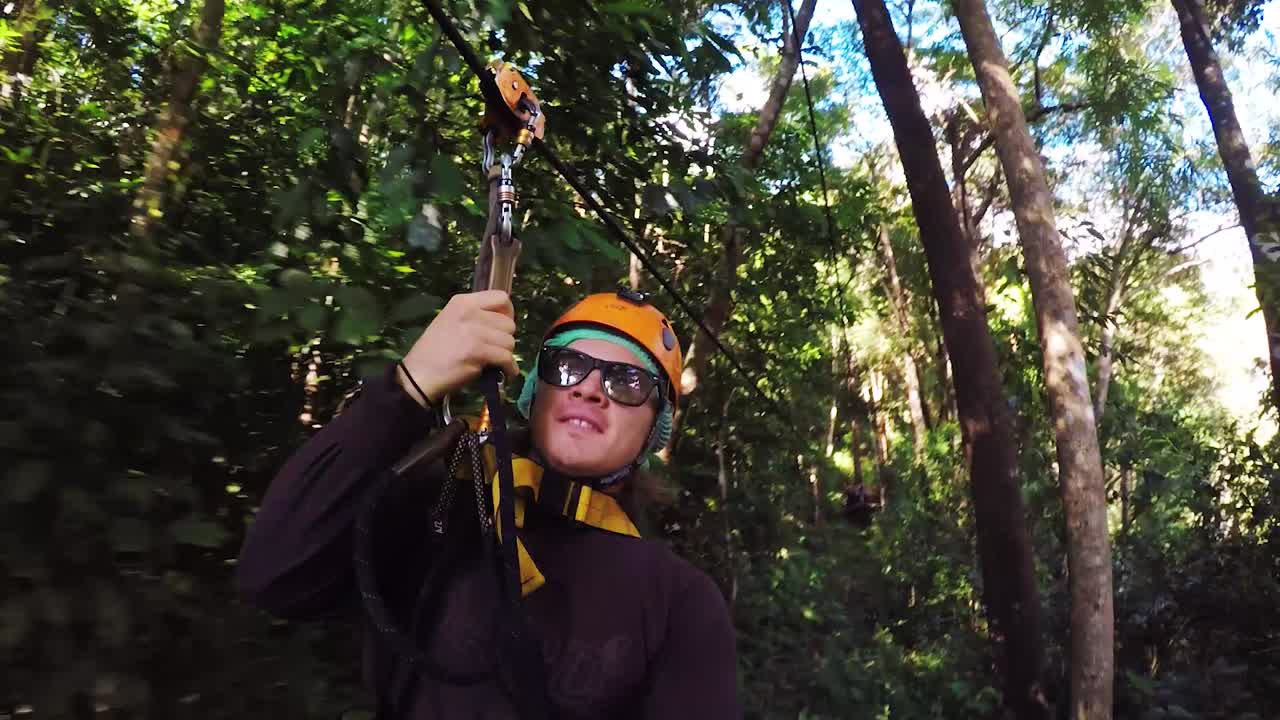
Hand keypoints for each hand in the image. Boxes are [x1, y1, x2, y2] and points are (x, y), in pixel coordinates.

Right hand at [397, 290, 518, 406]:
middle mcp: (469, 312)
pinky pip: (506, 358)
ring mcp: (473, 331)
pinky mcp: (476, 351)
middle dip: (506, 339)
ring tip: (495, 362)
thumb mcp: (450, 321)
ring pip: (509, 341)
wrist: (418, 374)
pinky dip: (509, 368)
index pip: (501, 297)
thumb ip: (475, 317)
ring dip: (506, 354)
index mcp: (462, 302)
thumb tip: (503, 323)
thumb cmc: (434, 351)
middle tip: (496, 349)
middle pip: (508, 323)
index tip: (503, 327)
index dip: (508, 313)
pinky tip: (505, 372)